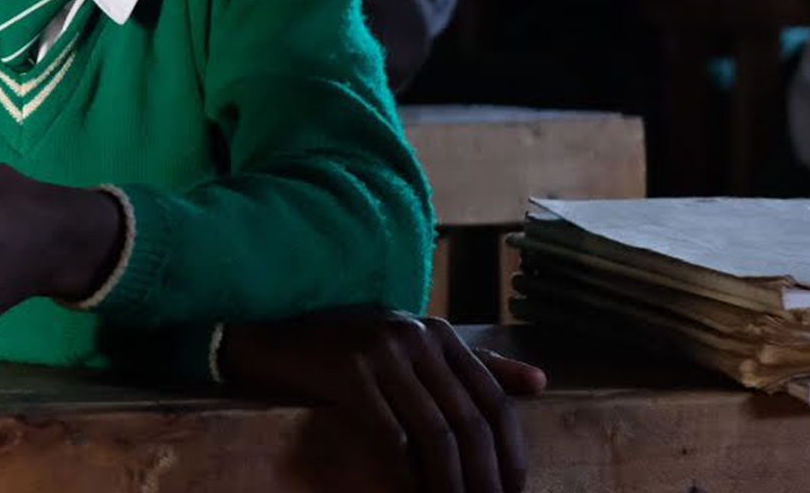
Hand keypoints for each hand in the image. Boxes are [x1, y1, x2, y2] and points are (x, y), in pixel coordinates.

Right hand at [221, 307, 545, 492]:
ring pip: (435, 433)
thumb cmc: (345, 352)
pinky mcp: (347, 369)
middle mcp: (416, 336)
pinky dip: (404, 475)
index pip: (494, 400)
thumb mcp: (412, 350)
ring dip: (449, 484)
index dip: (510, 454)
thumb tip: (540, 383)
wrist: (269, 341)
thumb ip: (473, 365)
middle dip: (484, 479)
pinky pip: (389, 435)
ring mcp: (381, 350)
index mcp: (439, 333)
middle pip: (469, 422)